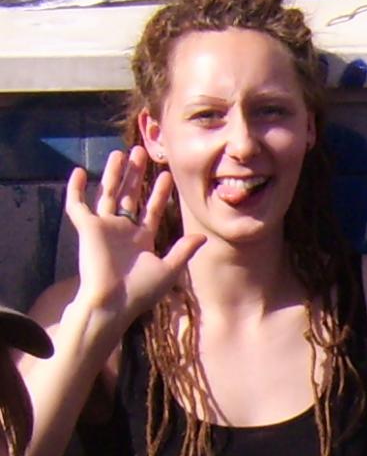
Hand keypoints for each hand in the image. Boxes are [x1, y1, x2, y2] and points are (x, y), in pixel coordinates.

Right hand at [66, 146, 205, 324]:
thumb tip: (202, 237)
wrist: (113, 303)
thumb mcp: (168, 270)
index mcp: (141, 240)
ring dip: (114, 175)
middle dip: (136, 175)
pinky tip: (78, 172)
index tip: (167, 175)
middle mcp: (122, 232)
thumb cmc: (140, 292)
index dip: (159, 193)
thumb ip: (183, 251)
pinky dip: (75, 190)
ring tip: (121, 153)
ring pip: (108, 194)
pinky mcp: (87, 229)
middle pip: (130, 196)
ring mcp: (104, 229)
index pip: (151, 210)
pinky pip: (77, 206)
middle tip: (142, 152)